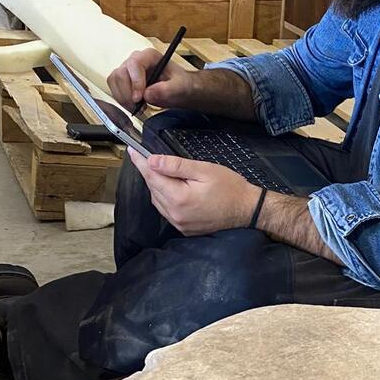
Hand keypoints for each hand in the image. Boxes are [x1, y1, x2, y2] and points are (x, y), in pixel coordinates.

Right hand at [108, 48, 193, 109]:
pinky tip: (133, 106)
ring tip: (137, 107)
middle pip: (121, 73)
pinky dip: (121, 100)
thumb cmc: (180, 85)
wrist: (177, 90)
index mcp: (150, 56)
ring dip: (123, 98)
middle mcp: (136, 60)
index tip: (139, 98)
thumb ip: (167, 89)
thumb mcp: (180, 87)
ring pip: (114, 81)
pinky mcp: (122, 80)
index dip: (135, 81)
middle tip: (138, 106)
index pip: (135, 64)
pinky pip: (114, 89)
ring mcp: (127, 69)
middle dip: (127, 93)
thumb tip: (148, 93)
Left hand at [128, 149, 261, 234]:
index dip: (141, 162)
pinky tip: (173, 189)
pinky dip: (165, 198)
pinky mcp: (184, 229)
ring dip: (157, 186)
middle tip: (149, 157)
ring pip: (158, 201)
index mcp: (179, 198)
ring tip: (163, 172)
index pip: (152, 177)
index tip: (132, 150)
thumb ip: (176, 166)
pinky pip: (167, 211)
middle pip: (153, 189)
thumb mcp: (204, 170)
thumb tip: (153, 161)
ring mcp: (179, 224)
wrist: (247, 210)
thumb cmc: (230, 187)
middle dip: (150, 172)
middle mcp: (175, 214)